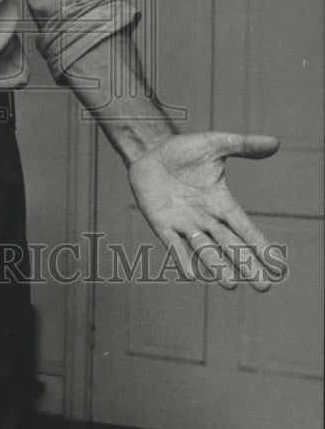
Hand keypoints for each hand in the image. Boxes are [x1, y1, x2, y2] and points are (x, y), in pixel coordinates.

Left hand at [128, 132, 279, 291]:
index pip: (245, 228)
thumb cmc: (185, 149)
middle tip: (264, 287)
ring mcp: (184, 223)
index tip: (279, 267)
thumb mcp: (216, 144)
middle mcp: (205, 218)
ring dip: (217, 267)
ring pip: (204, 249)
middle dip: (247, 265)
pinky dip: (181, 258)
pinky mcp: (161, 223)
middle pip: (230, 245)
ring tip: (231, 285)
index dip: (261, 246)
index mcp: (221, 203)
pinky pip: (173, 244)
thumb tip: (275, 142)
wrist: (150, 150)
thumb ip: (243, 145)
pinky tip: (190, 275)